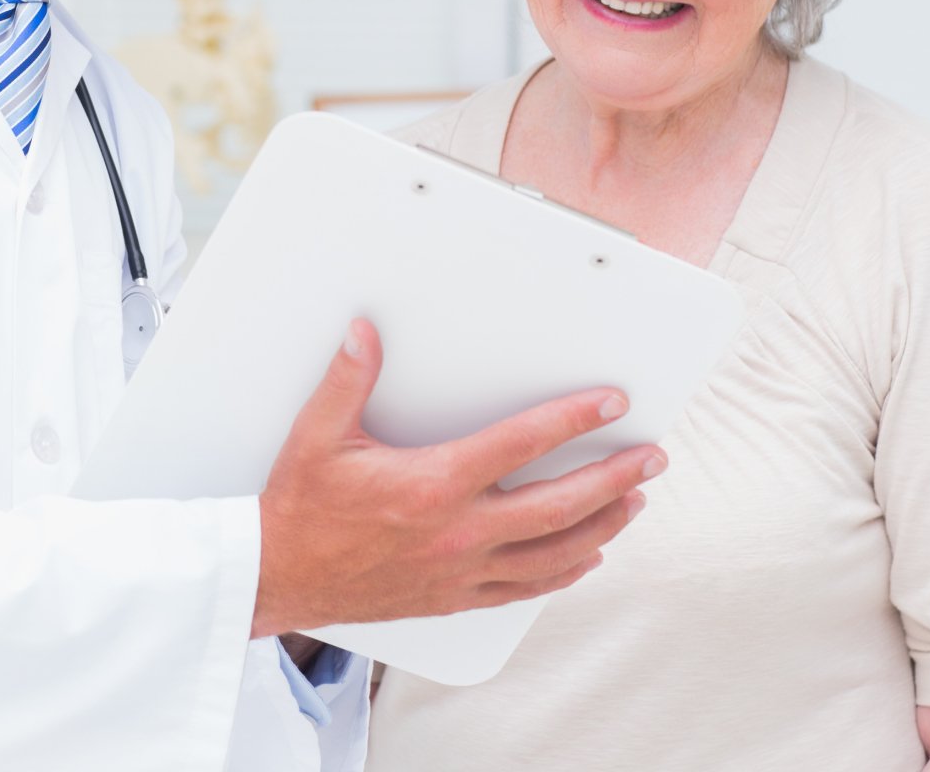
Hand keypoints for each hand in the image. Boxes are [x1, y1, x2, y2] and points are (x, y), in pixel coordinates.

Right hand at [251, 319, 664, 637]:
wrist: (278, 577)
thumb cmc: (300, 508)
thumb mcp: (317, 435)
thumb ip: (349, 379)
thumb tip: (366, 331)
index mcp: (434, 486)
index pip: (522, 445)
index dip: (573, 420)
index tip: (610, 403)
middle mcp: (457, 532)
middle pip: (559, 505)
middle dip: (614, 478)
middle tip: (651, 457)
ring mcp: (460, 571)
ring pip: (552, 553)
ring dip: (602, 526)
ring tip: (634, 502)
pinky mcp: (453, 598)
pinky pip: (525, 589)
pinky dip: (564, 572)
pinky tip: (586, 558)